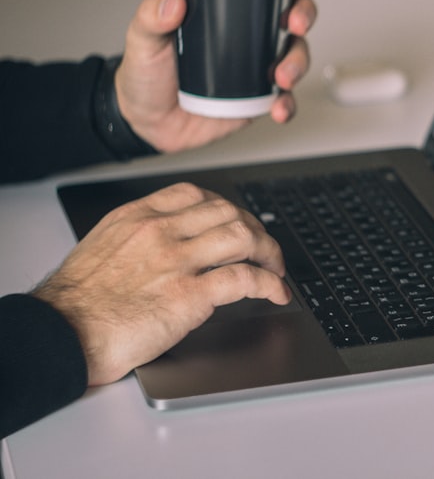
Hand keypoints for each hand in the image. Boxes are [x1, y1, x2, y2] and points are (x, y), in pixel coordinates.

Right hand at [33, 183, 290, 384]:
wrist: (61, 335)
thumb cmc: (75, 304)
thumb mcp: (103, 248)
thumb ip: (137, 238)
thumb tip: (168, 244)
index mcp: (137, 217)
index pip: (195, 194)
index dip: (226, 206)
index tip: (237, 220)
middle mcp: (161, 232)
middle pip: (228, 212)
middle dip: (255, 228)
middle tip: (264, 247)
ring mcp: (177, 261)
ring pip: (243, 237)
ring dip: (269, 252)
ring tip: (276, 268)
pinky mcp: (190, 295)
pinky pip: (245, 278)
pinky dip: (270, 284)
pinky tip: (276, 293)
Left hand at [116, 0, 317, 152]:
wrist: (147, 122)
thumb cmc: (147, 74)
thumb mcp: (142, 39)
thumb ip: (151, 17)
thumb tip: (173, 2)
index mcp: (226, 13)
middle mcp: (249, 36)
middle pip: (292, 17)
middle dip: (304, 15)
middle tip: (294, 24)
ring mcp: (258, 67)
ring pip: (296, 56)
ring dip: (298, 63)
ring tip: (281, 77)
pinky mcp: (260, 99)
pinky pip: (285, 99)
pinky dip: (288, 104)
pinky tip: (279, 108)